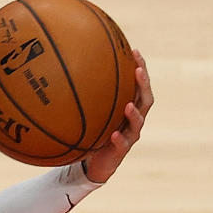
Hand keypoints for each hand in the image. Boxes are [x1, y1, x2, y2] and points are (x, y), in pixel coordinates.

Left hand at [82, 49, 154, 182]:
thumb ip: (85, 95)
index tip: (135, 51)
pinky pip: (122, 144)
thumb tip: (65, 69)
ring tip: (128, 105)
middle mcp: (133, 119)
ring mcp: (130, 135)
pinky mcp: (121, 151)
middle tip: (138, 71)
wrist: (94, 162)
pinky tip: (113, 134)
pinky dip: (118, 139)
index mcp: (130, 106)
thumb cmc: (93, 132)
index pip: (139, 84)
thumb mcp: (90, 112)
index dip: (140, 68)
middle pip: (146, 99)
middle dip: (143, 84)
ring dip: (134, 113)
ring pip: (138, 122)